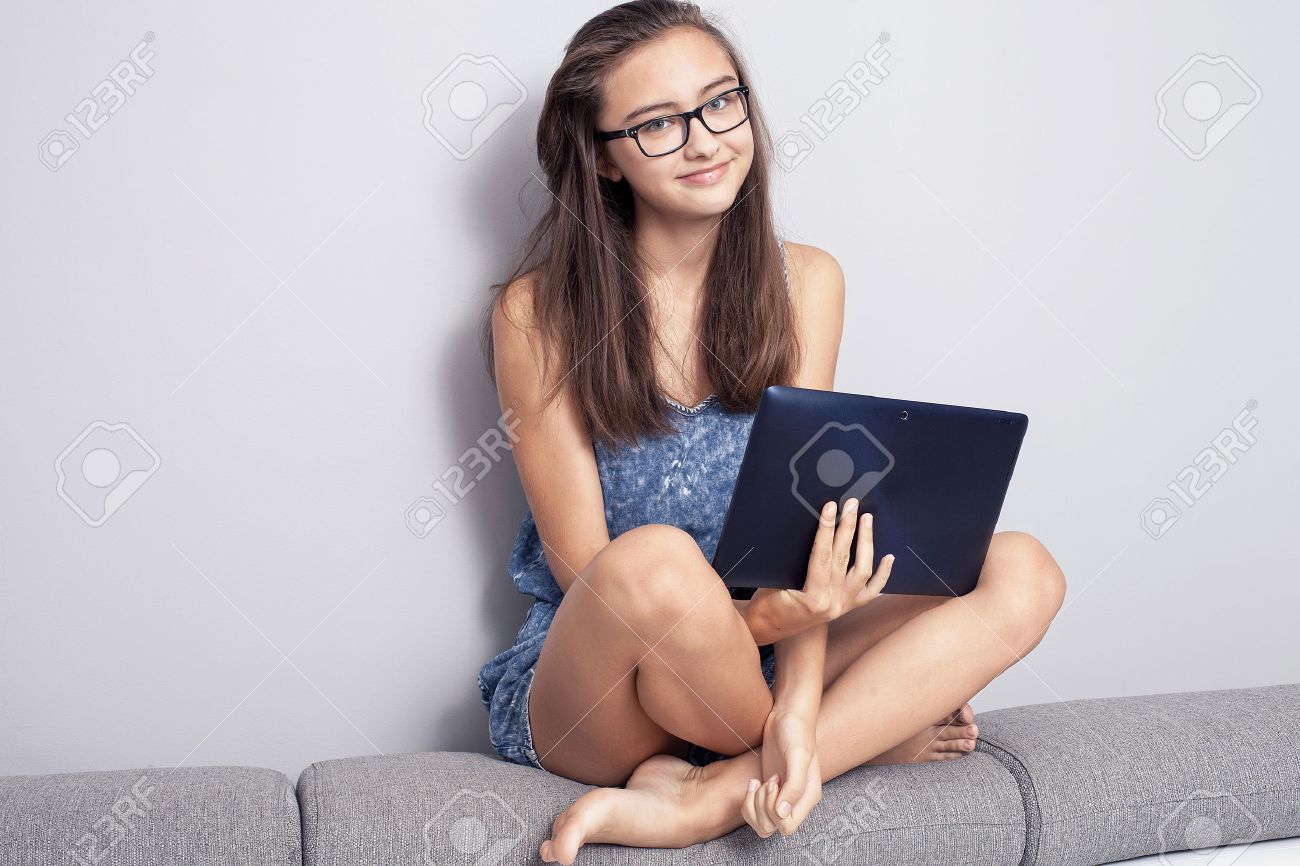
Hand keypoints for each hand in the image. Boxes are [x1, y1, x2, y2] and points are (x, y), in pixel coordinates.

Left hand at [742, 706, 821, 837]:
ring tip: (758, 782)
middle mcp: (796, 802)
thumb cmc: (796, 732)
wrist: (787, 715)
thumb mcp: (798, 755)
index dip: (773, 811)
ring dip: (754, 806)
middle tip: (766, 781)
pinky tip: (754, 781)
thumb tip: (783, 814)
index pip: (787, 827)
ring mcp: (782, 797)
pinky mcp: (769, 791)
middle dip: (761, 808)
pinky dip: (749, 800)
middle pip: (772, 828)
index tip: (774, 782)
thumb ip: (794, 786)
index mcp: (809, 797)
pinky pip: (756, 811)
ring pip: (762, 823)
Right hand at [748, 498, 893, 640]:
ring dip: (866, 543)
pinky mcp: (846, 608)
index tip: (831, 508)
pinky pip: (871, 592)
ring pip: (862, 571)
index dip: (827, 528)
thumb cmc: (766, 606)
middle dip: (848, 527)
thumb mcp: (773, 582)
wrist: (768, 629)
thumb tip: (809, 532)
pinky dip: (882, 574)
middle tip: (852, 505)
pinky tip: (888, 557)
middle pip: (844, 558)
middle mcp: (832, 603)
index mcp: (812, 598)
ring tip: (867, 520)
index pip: (822, 555)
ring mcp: (842, 606)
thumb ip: (793, 562)